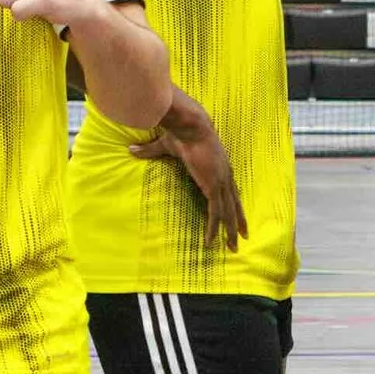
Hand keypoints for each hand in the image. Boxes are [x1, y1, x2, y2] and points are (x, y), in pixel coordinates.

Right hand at [128, 93, 246, 250]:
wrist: (189, 126)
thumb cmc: (180, 131)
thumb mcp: (164, 145)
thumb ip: (150, 150)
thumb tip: (131, 150)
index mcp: (218, 166)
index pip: (230, 189)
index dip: (233, 202)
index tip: (237, 213)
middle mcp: (223, 175)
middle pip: (234, 203)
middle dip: (238, 221)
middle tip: (243, 236)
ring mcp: (220, 182)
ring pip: (228, 212)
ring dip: (231, 231)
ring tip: (234, 247)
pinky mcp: (212, 187)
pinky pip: (214, 213)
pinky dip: (212, 228)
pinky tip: (211, 241)